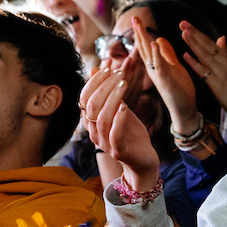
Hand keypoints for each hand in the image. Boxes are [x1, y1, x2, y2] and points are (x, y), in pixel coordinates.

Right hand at [79, 65, 159, 190]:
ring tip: (124, 84)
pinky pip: (114, 134)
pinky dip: (118, 119)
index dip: (94, 82)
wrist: (142, 158)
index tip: (108, 69)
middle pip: (92, 105)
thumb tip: (96, 69)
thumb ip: (108, 92)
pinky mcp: (117, 151)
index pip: (84, 98)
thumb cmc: (129, 132)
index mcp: (90, 121)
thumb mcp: (119, 108)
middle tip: (120, 74)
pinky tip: (125, 107)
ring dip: (113, 98)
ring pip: (102, 118)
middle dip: (105, 86)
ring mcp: (104, 142)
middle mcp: (93, 132)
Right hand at [131, 16, 198, 133]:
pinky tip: (154, 42)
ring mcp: (158, 74)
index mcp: (155, 65)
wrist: (184, 109)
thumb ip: (166, 53)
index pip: (146, 46)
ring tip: (139, 25)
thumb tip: (158, 38)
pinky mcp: (165, 80)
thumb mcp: (173, 66)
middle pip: (144, 47)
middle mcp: (153, 69)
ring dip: (144, 39)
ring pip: (148, 54)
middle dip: (139, 32)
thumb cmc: (179, 89)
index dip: (141, 32)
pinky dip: (156, 53)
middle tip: (134, 16)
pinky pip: (159, 65)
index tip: (136, 18)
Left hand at [179, 24, 226, 124]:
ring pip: (204, 54)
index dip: (199, 34)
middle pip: (207, 45)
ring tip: (183, 32)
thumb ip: (226, 53)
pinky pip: (203, 71)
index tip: (188, 25)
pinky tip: (185, 55)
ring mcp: (220, 72)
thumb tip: (220, 38)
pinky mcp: (216, 83)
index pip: (211, 43)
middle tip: (182, 23)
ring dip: (193, 43)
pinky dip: (194, 63)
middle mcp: (224, 62)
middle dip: (194, 33)